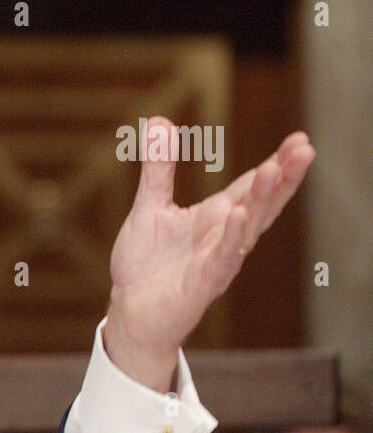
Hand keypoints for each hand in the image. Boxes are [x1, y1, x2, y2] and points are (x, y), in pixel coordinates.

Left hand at [104, 116, 314, 391]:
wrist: (129, 309)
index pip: (251, 187)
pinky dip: (230, 238)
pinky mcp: (202, 284)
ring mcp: (217, 261)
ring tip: (273, 171)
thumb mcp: (149, 207)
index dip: (275, 166)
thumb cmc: (146, 262)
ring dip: (260, 200)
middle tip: (303, 148)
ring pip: (246, 228)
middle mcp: (224, 237)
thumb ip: (158, 169)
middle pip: (261, 203)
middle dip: (282, 177)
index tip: (299, 141)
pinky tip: (238, 216)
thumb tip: (158, 122)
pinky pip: (220, 259)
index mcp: (216, 217)